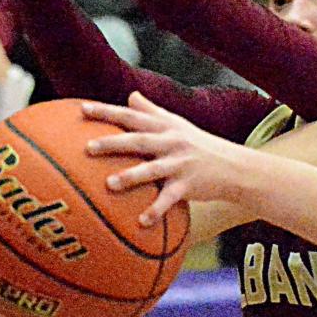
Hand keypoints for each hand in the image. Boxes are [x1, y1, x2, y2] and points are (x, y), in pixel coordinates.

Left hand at [82, 92, 247, 225]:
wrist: (234, 167)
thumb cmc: (199, 144)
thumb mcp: (178, 124)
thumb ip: (152, 111)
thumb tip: (130, 95)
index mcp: (165, 127)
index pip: (132, 116)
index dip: (107, 112)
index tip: (81, 110)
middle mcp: (171, 142)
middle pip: (139, 140)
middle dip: (113, 143)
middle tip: (88, 147)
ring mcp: (180, 164)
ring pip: (153, 169)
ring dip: (131, 176)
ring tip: (108, 184)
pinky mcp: (188, 185)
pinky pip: (169, 199)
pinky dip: (156, 210)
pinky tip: (141, 222)